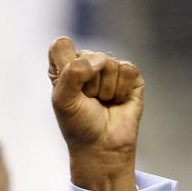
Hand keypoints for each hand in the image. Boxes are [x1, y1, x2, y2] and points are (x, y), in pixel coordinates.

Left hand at [48, 36, 143, 190]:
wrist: (101, 145)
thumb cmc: (77, 124)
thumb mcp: (63, 100)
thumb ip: (72, 74)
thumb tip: (99, 59)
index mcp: (64, 68)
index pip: (61, 45)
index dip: (66, 64)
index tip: (68, 86)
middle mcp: (86, 64)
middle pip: (89, 54)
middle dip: (88, 83)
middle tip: (88, 100)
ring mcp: (109, 69)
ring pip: (109, 63)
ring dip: (105, 89)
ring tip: (102, 102)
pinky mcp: (130, 76)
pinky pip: (128, 70)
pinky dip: (121, 90)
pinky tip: (117, 101)